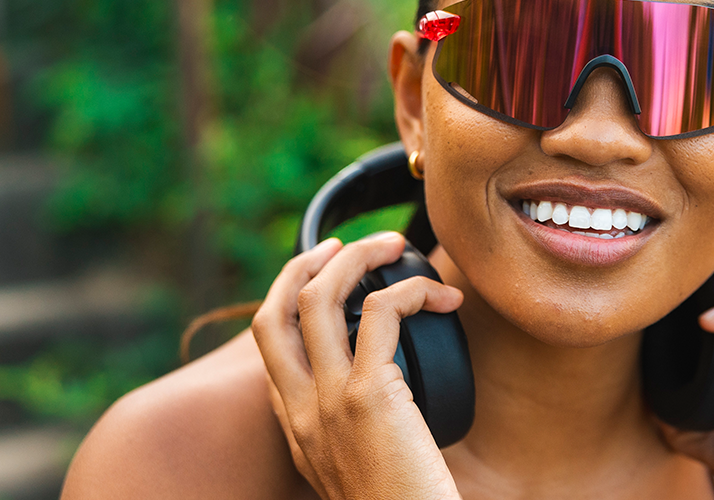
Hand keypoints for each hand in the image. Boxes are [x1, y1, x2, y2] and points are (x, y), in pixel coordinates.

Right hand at [251, 232, 464, 499]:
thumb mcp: (363, 470)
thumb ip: (358, 431)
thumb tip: (392, 394)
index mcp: (296, 429)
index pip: (270, 345)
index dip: (290, 296)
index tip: (327, 274)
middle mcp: (301, 412)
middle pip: (276, 310)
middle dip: (308, 263)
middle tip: (350, 244)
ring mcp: (329, 403)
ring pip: (320, 296)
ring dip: (361, 257)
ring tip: (401, 248)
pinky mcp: (370, 398)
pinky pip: (382, 313)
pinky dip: (413, 289)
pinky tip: (443, 299)